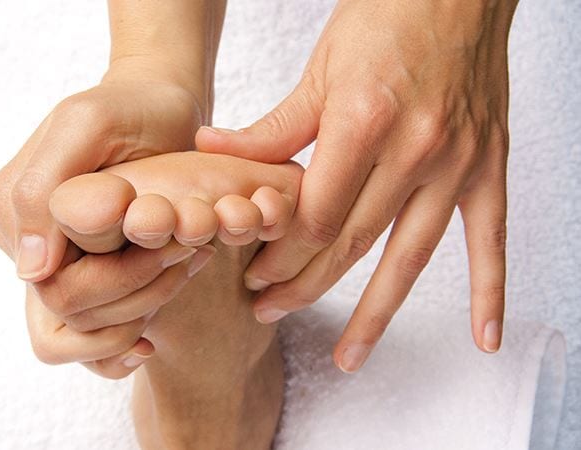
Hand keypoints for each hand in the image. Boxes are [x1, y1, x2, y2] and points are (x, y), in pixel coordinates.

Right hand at [0, 0, 225, 377]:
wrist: (159, 111)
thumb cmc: (128, 110)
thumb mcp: (86, 125)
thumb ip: (42, 187)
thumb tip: (31, 270)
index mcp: (10, 208)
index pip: (53, 284)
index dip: (121, 277)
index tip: (176, 245)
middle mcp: (23, 243)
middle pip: (69, 313)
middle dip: (139, 293)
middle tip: (192, 255)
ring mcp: (51, 263)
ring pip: (85, 330)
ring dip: (145, 307)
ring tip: (191, 262)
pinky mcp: (82, 276)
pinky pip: (88, 337)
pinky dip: (126, 340)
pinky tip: (155, 336)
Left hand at [196, 0, 517, 371]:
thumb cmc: (384, 20)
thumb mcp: (320, 70)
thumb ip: (272, 127)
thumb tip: (212, 150)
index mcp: (363, 122)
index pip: (314, 215)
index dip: (279, 252)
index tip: (254, 273)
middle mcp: (414, 149)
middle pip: (351, 243)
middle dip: (304, 284)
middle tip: (270, 311)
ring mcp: (456, 162)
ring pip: (409, 256)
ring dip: (375, 313)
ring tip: (349, 357)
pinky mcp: (487, 165)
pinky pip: (490, 239)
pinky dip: (490, 291)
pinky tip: (486, 338)